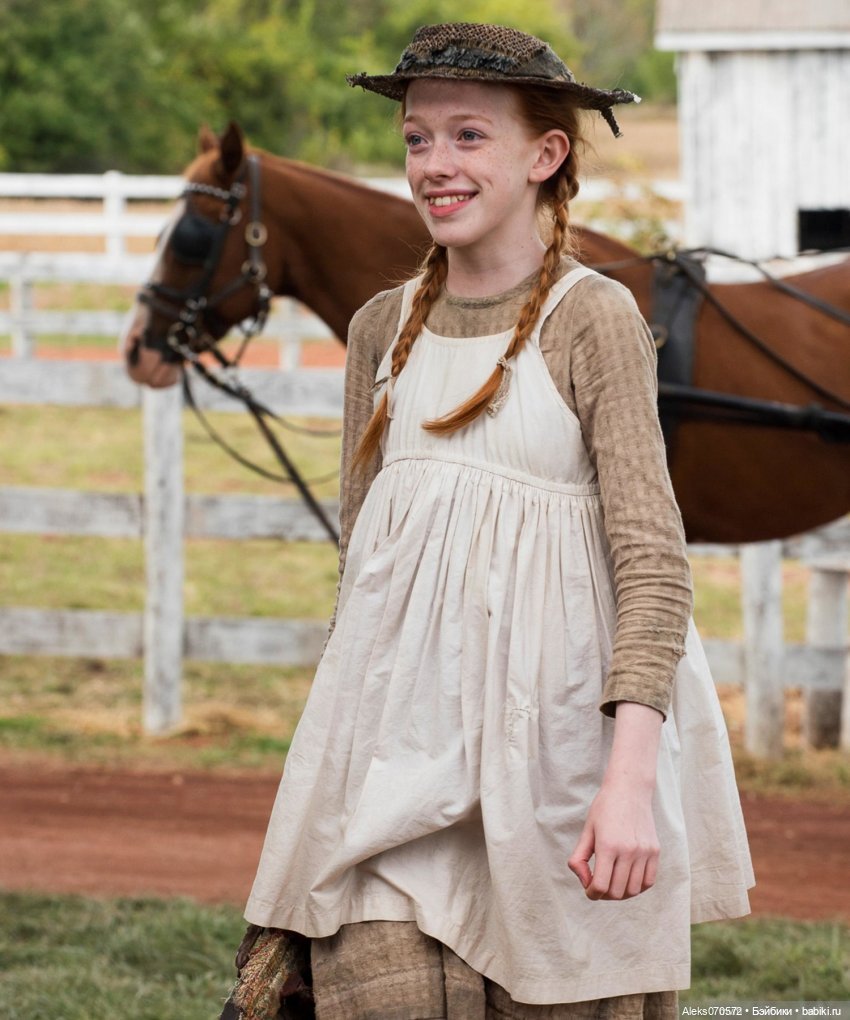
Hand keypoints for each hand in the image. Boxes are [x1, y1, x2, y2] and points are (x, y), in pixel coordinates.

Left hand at [567, 779, 659, 899]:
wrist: (629, 790)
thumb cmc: (604, 809)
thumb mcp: (587, 830)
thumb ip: (579, 858)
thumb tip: (584, 882)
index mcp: (608, 845)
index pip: (600, 885)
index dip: (591, 893)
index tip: (588, 890)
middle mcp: (628, 851)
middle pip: (616, 891)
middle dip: (604, 894)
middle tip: (599, 886)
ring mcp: (644, 852)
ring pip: (633, 890)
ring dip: (621, 893)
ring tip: (613, 882)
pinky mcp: (655, 851)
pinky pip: (648, 882)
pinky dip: (637, 887)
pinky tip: (627, 878)